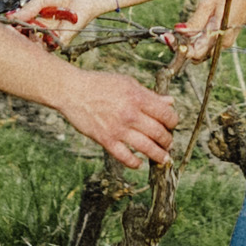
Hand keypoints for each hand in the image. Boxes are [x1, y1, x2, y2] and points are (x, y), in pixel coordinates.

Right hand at [0, 0, 99, 52]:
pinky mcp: (61, 40)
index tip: (7, 27)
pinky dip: (41, 42)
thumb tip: (11, 17)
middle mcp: (43, 28)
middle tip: (13, 32)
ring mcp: (51, 35)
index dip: (13, 27)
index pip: (21, 25)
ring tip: (25, 33)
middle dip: (18, 36)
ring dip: (28, 40)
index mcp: (37, 17)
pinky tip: (37, 35)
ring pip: (35, 44)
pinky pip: (47, 46)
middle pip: (25, 37)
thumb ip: (28, 9)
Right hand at [56, 66, 177, 171]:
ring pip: (146, 147)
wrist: (73, 91)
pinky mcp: (105, 140)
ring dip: (158, 155)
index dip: (173, 121)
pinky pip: (124, 156)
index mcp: (137, 97)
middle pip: (159, 133)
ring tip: (163, 158)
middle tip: (168, 143)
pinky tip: (139, 163)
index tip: (171, 124)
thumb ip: (149, 94)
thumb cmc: (100, 84)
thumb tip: (170, 102)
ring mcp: (118, 128)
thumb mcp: (127, 83)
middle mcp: (130, 114)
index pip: (165, 114)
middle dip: (168, 140)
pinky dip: (134, 163)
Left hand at [167, 0, 245, 64]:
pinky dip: (197, 41)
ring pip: (201, 51)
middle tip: (170, 34)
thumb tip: (178, 30)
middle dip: (181, 47)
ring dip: (188, 44)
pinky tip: (192, 29)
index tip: (167, 37)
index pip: (193, 53)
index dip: (178, 48)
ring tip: (179, 30)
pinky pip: (207, 45)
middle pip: (196, 55)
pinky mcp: (224, 39)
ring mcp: (223, 43)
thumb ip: (194, 20)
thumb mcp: (209, 3)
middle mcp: (221, 44)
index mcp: (217, 36)